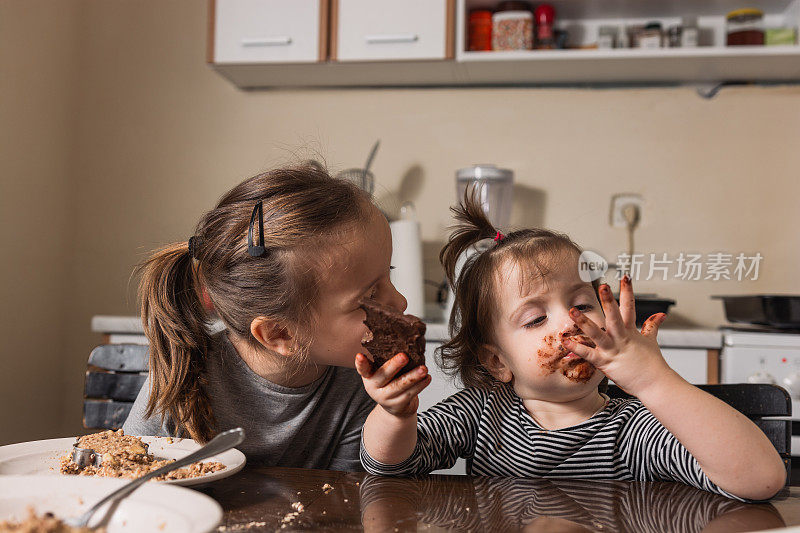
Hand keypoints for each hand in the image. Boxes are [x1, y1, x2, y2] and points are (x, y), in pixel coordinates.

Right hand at [355, 352, 430, 417]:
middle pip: (384, 375)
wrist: (394, 407)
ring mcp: (386, 398)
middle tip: (404, 356)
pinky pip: (411, 393)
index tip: (360, 356)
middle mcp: (374, 387)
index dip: (361, 363)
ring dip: (413, 376)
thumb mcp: (383, 372)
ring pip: (400, 386)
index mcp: (369, 376)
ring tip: (424, 369)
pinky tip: (427, 378)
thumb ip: (387, 359)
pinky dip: (421, 385)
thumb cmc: (389, 382)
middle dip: (394, 365)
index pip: (362, 369)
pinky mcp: (398, 404)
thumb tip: (404, 337)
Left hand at [562, 276, 671, 396]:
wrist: (655, 384)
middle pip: (615, 316)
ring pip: (597, 334)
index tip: (625, 277)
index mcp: (631, 331)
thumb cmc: (652, 364)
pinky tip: (566, 341)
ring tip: (572, 311)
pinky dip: (577, 348)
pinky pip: (589, 354)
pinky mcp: (606, 363)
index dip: (628, 291)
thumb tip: (661, 314)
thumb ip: (652, 326)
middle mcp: (622, 338)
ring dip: (584, 323)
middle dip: (609, 301)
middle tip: (603, 286)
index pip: (630, 307)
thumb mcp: (651, 341)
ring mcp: (613, 350)